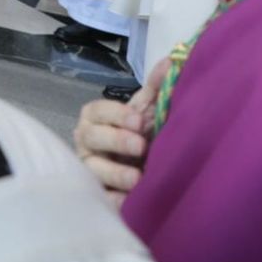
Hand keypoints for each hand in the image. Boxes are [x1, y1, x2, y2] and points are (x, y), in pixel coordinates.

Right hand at [73, 58, 166, 202]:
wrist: (138, 166)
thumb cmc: (139, 133)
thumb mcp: (147, 111)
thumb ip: (157, 88)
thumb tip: (173, 60)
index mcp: (96, 117)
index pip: (98, 111)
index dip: (116, 115)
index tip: (140, 121)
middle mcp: (87, 141)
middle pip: (92, 137)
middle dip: (115, 140)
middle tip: (140, 146)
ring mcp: (90, 167)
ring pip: (93, 168)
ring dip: (114, 172)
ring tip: (137, 179)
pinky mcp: (98, 193)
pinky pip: (101, 197)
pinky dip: (113, 199)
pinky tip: (128, 200)